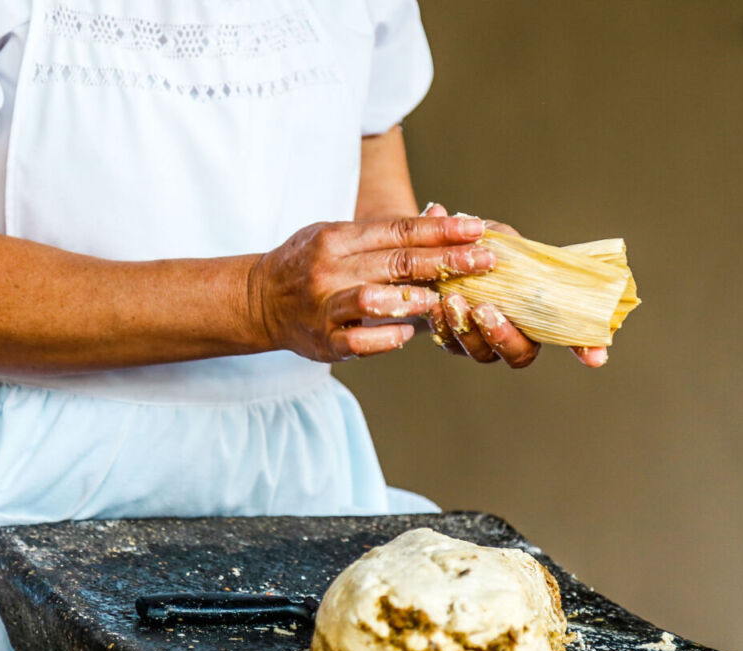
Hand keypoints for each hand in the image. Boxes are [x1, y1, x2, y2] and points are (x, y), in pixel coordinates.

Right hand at [248, 216, 494, 361]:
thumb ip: (384, 233)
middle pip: (396, 262)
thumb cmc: (309, 263)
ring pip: (374, 299)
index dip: (440, 230)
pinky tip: (409, 332)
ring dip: (414, 299)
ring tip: (445, 299)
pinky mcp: (323, 341)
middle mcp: (330, 268)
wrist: (258, 300)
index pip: (397, 230)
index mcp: (337, 238)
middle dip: (446, 261)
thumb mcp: (338, 236)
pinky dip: (386, 337)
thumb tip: (440, 215)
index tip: (476, 229)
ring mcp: (325, 305)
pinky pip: (358, 342)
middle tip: (485, 261)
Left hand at [423, 203, 608, 368]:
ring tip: (453, 299)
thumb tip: (489, 230)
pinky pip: (450, 343)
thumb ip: (504, 241)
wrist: (437, 259)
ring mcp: (484, 343)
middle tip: (486, 310)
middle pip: (519, 355)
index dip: (587, 349)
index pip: (572, 337)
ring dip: (468, 330)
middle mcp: (516, 335)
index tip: (597, 358)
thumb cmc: (479, 251)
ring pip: (481, 352)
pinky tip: (436, 304)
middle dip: (502, 335)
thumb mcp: (498, 240)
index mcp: (539, 313)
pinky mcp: (454, 342)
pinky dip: (443, 325)